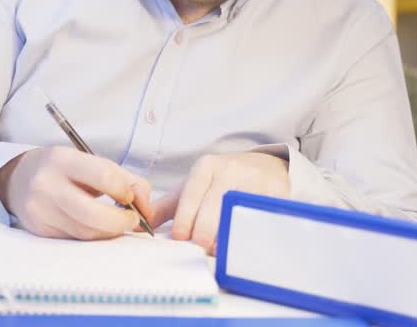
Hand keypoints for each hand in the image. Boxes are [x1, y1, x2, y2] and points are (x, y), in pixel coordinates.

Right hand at [0, 146, 154, 239]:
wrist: (19, 179)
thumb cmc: (63, 170)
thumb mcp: (91, 162)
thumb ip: (125, 179)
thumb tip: (147, 208)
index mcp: (62, 160)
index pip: (103, 177)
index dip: (125, 191)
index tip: (129, 197)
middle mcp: (47, 185)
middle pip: (93, 214)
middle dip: (121, 221)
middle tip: (133, 219)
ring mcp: (40, 210)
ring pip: (86, 232)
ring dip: (110, 231)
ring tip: (118, 223)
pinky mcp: (40, 230)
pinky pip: (75, 239)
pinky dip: (93, 236)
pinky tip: (98, 227)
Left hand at [152, 152, 288, 253]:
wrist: (264, 166)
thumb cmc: (221, 182)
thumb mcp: (192, 187)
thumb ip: (165, 207)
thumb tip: (140, 225)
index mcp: (205, 167)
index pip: (190, 197)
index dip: (184, 222)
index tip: (180, 240)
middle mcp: (229, 170)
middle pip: (213, 208)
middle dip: (203, 233)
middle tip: (198, 249)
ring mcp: (254, 181)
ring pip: (237, 214)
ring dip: (226, 237)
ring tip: (217, 250)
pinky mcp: (276, 192)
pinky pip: (260, 219)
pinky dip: (250, 235)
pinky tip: (241, 245)